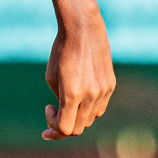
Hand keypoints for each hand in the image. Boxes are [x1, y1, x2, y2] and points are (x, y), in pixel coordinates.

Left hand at [43, 9, 115, 139]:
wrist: (83, 29)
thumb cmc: (61, 51)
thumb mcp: (51, 77)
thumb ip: (60, 101)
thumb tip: (66, 114)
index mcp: (72, 94)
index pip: (65, 128)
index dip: (53, 128)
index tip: (47, 114)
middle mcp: (91, 95)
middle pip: (79, 128)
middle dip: (63, 126)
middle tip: (52, 115)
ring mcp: (103, 91)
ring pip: (91, 119)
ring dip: (77, 117)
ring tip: (65, 103)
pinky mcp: (110, 85)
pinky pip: (100, 107)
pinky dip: (88, 108)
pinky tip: (78, 95)